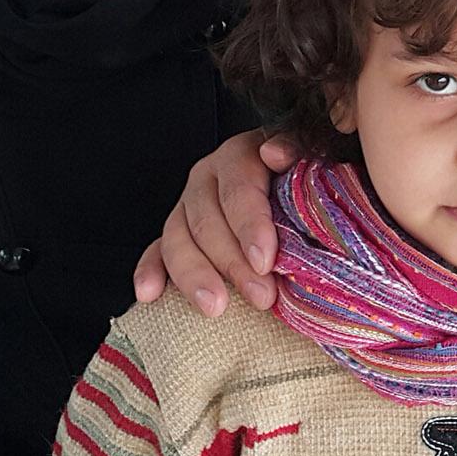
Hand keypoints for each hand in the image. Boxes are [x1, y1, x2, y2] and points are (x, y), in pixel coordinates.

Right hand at [132, 130, 297, 314]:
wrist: (290, 178)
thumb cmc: (303, 175)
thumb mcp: (308, 155)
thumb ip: (296, 149)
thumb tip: (275, 154)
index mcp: (239, 156)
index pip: (239, 189)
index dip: (251, 226)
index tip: (265, 261)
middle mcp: (207, 177)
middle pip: (208, 221)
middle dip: (232, 263)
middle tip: (261, 296)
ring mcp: (187, 205)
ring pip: (177, 238)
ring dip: (194, 275)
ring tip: (214, 306)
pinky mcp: (175, 231)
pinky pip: (156, 251)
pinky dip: (150, 272)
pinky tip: (149, 294)